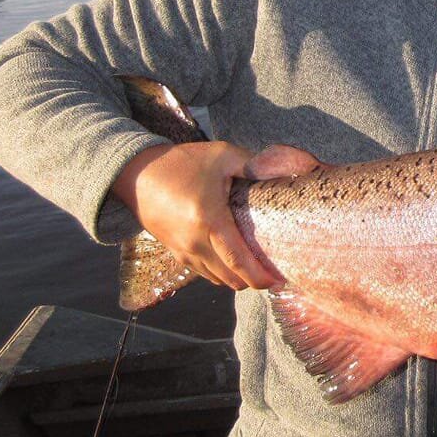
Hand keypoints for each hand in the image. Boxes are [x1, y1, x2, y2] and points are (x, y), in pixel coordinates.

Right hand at [111, 141, 310, 290]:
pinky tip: (234, 262)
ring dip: (237, 278)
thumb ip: (258, 164)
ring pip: (216, 279)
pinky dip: (220, 272)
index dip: (260, 276)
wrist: (136, 172)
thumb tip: (300, 165)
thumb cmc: (183, 162)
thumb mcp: (223, 155)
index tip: (279, 281)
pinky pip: (202, 272)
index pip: (238, 261)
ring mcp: (181, 251)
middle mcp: (193, 242)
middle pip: (230, 278)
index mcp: (209, 220)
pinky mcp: (174, 252)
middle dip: (253, 281)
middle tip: (274, 274)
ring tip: (257, 268)